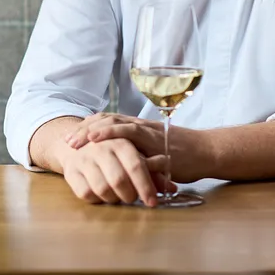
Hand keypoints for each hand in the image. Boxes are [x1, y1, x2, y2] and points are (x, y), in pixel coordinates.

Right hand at [61, 138, 176, 207]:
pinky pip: (86, 194)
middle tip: (133, 199)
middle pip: (119, 180)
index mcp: (121, 141)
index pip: (136, 165)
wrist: (78, 142)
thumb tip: (172, 188)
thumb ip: (153, 172)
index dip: (146, 186)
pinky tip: (102, 195)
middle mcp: (101, 148)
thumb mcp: (134, 155)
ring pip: (103, 189)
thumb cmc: (113, 152)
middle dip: (130, 195)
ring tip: (118, 196)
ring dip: (114, 199)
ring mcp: (84, 159)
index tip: (153, 203)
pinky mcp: (71, 171)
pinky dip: (97, 199)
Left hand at [65, 114, 211, 183]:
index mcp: (138, 126)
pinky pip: (144, 147)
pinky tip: (116, 155)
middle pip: (110, 121)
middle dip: (87, 130)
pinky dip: (130, 150)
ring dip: (103, 133)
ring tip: (84, 140)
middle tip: (68, 141)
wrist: (206, 150)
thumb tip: (110, 154)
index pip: (107, 119)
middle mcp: (143, 127)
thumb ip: (133, 147)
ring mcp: (153, 137)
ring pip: (125, 128)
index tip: (69, 135)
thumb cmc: (177, 150)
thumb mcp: (150, 146)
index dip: (87, 126)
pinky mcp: (163, 150)